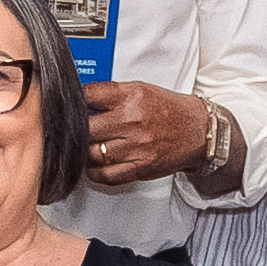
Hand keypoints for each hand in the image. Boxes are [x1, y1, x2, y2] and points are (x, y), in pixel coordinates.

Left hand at [78, 81, 213, 192]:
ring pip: (93, 154)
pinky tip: (96, 165)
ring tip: (88, 147)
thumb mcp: (141, 90)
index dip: (73, 101)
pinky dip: (95, 172)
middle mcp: (132, 121)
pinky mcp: (140, 167)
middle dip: (78, 130)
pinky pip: (107, 175)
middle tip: (76, 130)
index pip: (89, 95)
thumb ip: (111, 95)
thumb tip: (81, 101)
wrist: (198, 131)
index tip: (68, 105)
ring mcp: (136, 146)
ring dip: (86, 152)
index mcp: (131, 96)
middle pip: (86, 129)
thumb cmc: (169, 110)